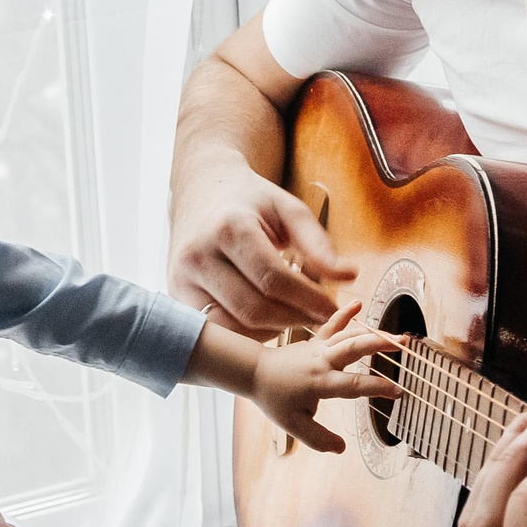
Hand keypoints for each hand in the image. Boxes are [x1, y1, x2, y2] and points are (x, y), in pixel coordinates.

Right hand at [169, 160, 355, 334]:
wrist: (202, 191)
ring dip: (270, 332)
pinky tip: (267, 323)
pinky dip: (245, 334)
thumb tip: (349, 276)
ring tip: (295, 319)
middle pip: (253, 309)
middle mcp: (197, 254)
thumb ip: (317, 243)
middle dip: (293, 319)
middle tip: (319, 319)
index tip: (334, 308)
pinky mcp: (177, 295)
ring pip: (233, 326)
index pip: (273, 279)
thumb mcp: (288, 209)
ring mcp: (181, 278)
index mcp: (228, 227)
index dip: (308, 300)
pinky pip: (215, 329)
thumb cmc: (251, 202)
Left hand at [249, 301, 400, 453]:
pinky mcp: (316, 341)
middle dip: (380, 345)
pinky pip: (332, 324)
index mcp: (320, 382)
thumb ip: (318, 439)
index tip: (398, 391)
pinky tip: (359, 304)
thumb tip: (341, 449)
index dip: (377, 387)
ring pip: (349, 335)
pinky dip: (345, 313)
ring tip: (397, 336)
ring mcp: (319, 348)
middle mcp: (322, 361)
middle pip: (354, 348)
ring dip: (373, 333)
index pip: (353, 385)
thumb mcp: (293, 425)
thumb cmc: (274, 398)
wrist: (254, 372)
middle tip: (404, 345)